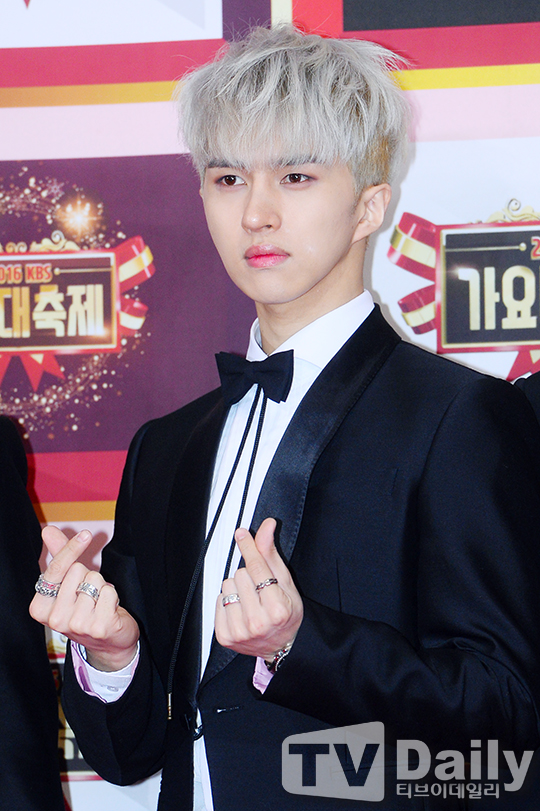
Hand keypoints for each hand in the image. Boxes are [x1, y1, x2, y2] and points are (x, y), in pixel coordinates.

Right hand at [30, 525, 139, 670]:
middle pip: (78, 570)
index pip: (55, 569)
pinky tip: (109, 611)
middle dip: (88, 577)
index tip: (86, 534)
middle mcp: (54, 619)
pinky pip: (109, 591)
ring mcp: (76, 625)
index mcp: (40, 607)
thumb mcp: (68, 586)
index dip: (71, 548)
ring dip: (101, 588)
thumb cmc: (86, 609)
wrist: (109, 643)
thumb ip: (60, 558)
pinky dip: (112, 596)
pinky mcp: (98, 627)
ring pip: (95, 580)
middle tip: (88, 597)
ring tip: (98, 605)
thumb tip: (48, 530)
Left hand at [215, 517, 302, 659]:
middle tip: (259, 590)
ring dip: (237, 588)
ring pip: (227, 586)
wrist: (281, 647)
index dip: (249, 547)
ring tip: (250, 601)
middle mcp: (257, 622)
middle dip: (248, 576)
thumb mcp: (286, 583)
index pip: (257, 568)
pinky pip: (217, 601)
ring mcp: (239, 631)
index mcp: (277, 608)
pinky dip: (227, 601)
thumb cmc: (286, 613)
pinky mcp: (225, 636)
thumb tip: (267, 526)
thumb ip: (271, 554)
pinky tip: (240, 610)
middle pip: (240, 575)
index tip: (242, 533)